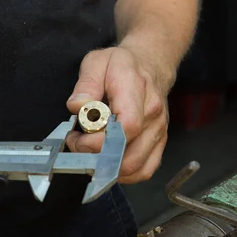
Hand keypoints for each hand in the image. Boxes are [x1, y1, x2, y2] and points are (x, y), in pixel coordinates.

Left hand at [66, 46, 173, 183]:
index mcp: (137, 90)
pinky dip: (124, 173)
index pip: (126, 126)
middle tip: (78, 144)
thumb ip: (85, 84)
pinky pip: (144, 170)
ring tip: (90, 151)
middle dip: (96, 157)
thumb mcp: (96, 62)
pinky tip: (108, 161)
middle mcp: (152, 114)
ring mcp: (158, 131)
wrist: (148, 65)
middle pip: (129, 154)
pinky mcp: (159, 143)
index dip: (99, 141)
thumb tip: (78, 106)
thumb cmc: (121, 65)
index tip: (78, 138)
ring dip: (108, 167)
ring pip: (135, 167)